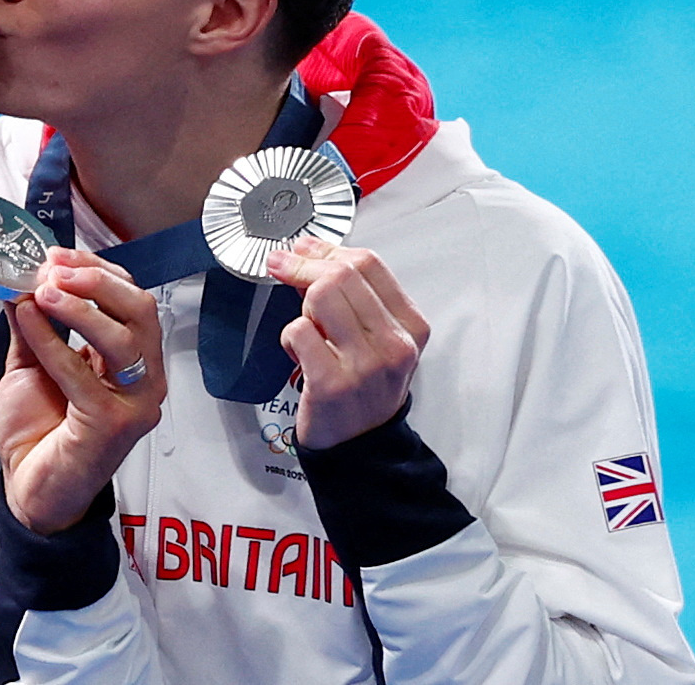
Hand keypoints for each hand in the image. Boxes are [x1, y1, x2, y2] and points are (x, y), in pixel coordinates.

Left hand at [0, 247, 165, 534]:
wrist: (30, 490)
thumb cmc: (39, 430)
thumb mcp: (32, 364)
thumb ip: (32, 324)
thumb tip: (18, 278)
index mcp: (131, 357)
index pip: (129, 298)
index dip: (95, 269)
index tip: (54, 255)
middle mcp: (144, 377)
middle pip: (139, 309)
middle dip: (96, 280)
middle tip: (53, 268)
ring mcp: (135, 402)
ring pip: (123, 337)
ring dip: (79, 306)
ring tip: (40, 291)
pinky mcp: (113, 425)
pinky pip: (82, 373)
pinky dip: (52, 341)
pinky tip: (25, 321)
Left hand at [266, 236, 429, 449]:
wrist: (362, 445)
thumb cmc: (364, 386)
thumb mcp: (376, 336)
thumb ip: (352, 294)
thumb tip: (308, 250)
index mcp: (411, 326)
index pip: (368, 263)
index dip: (328, 249)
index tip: (303, 249)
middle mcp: (394, 344)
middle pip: (341, 274)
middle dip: (303, 265)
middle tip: (283, 268)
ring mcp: (365, 365)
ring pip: (319, 297)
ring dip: (300, 305)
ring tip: (306, 326)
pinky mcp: (332, 384)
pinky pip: (298, 331)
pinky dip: (288, 337)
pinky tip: (298, 353)